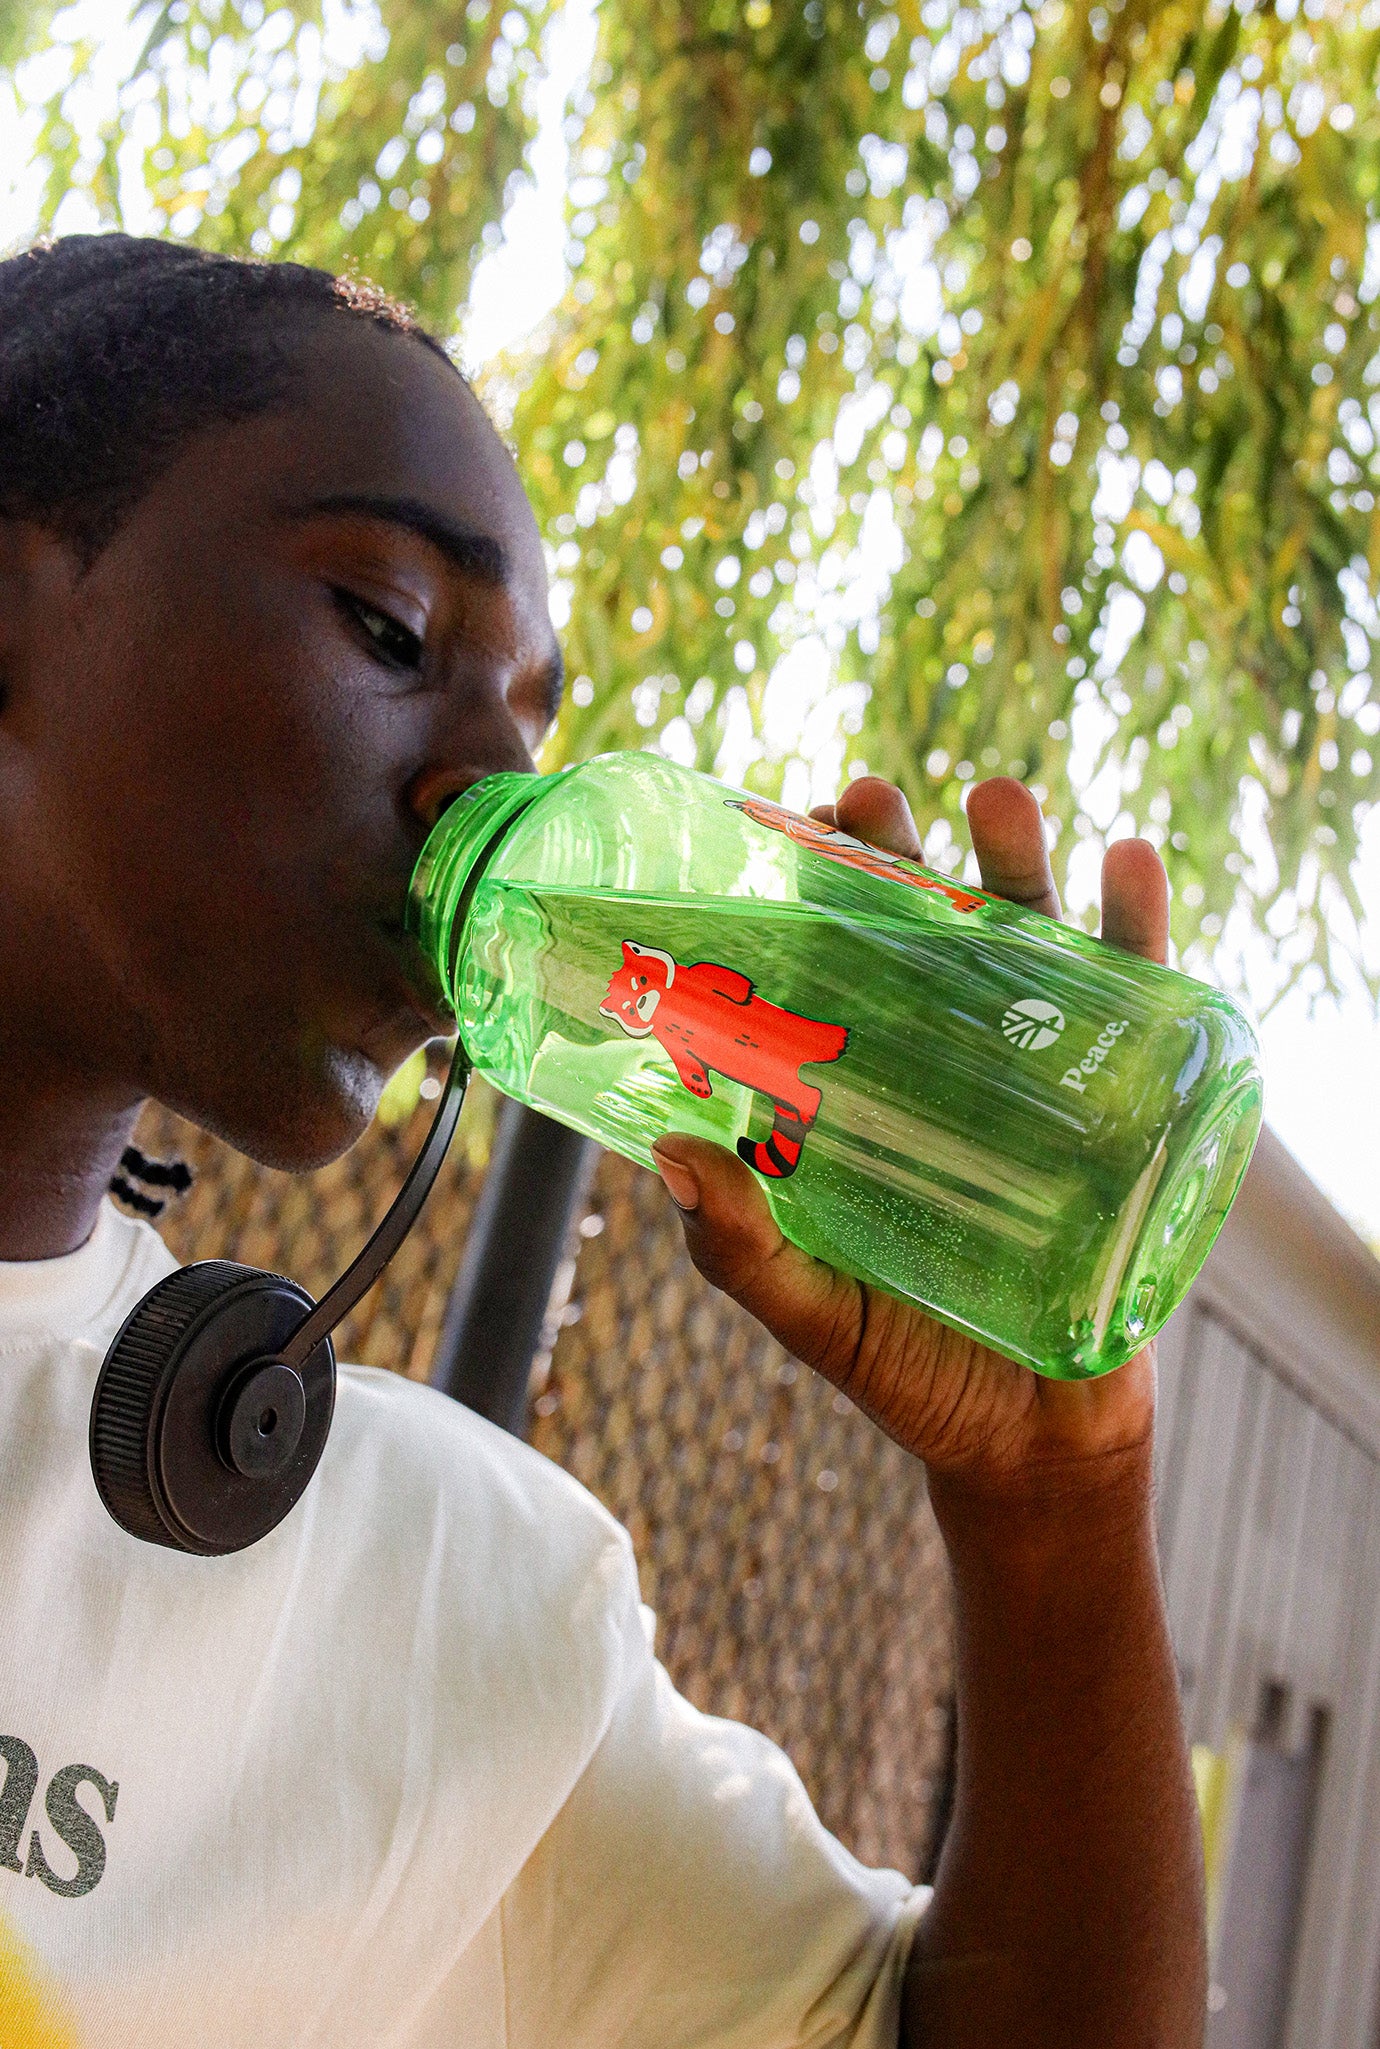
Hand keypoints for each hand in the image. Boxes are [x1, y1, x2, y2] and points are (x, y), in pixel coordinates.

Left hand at [650, 776, 1170, 1505]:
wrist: (1032, 1445)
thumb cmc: (909, 1372)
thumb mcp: (812, 1311)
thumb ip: (741, 1249)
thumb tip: (670, 1154)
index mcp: (860, 1089)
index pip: (830, 964)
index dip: (810, 890)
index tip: (785, 822)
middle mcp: (945, 1061)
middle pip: (923, 929)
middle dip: (903, 852)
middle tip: (871, 800)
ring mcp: (1037, 1074)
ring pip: (1028, 939)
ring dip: (1019, 860)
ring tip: (999, 800)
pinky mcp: (1123, 1101)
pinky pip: (1137, 999)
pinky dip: (1137, 927)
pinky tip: (1128, 868)